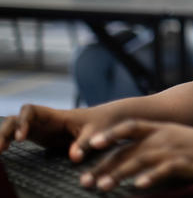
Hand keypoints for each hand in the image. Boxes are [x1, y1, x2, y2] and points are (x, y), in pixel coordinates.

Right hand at [0, 105, 115, 162]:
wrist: (106, 120)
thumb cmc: (101, 122)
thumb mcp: (95, 132)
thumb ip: (84, 143)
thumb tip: (74, 157)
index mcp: (56, 115)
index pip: (30, 110)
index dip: (23, 121)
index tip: (22, 137)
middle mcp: (44, 119)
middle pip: (17, 118)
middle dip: (7, 130)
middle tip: (2, 147)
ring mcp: (41, 127)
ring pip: (15, 127)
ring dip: (4, 136)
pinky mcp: (41, 135)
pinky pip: (19, 136)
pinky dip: (9, 141)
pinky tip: (3, 151)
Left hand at [80, 120, 192, 190]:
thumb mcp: (173, 136)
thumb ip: (151, 143)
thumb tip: (127, 156)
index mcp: (159, 128)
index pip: (130, 127)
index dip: (110, 134)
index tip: (91, 143)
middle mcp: (162, 137)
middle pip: (128, 150)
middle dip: (104, 165)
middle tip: (86, 179)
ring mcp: (172, 150)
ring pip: (140, 160)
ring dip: (120, 173)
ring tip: (104, 186)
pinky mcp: (184, 163)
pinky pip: (163, 171)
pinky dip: (150, 178)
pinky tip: (139, 186)